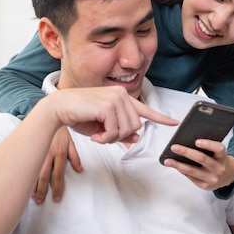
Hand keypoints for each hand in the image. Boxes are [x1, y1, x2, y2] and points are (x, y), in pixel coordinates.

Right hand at [32, 126, 82, 203]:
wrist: (48, 115)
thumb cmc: (61, 131)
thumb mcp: (71, 142)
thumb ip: (75, 157)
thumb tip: (80, 170)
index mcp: (58, 153)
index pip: (58, 174)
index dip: (58, 188)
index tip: (57, 198)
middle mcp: (47, 154)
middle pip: (44, 176)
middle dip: (42, 191)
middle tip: (40, 202)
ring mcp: (38, 152)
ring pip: (34, 172)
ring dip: (33, 186)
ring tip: (32, 197)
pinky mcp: (31, 149)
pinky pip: (28, 165)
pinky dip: (27, 176)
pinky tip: (25, 184)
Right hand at [52, 86, 177, 143]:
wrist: (59, 108)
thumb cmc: (79, 116)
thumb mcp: (103, 126)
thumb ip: (120, 130)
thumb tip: (136, 137)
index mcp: (121, 97)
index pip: (145, 109)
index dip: (160, 117)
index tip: (173, 122)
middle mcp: (121, 94)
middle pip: (136, 126)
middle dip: (120, 137)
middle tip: (103, 137)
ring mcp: (116, 98)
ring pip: (127, 129)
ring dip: (112, 138)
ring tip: (98, 135)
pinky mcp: (109, 105)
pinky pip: (115, 131)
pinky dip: (105, 138)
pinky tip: (96, 136)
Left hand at [163, 139, 233, 189]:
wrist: (228, 176)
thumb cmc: (218, 160)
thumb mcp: (218, 153)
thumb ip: (208, 147)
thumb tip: (186, 141)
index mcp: (223, 157)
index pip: (218, 149)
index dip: (208, 144)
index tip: (196, 141)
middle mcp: (219, 168)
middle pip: (202, 159)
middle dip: (186, 152)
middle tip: (174, 147)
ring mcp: (212, 178)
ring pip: (193, 171)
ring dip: (178, 165)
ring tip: (168, 160)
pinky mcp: (205, 186)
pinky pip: (191, 177)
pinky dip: (182, 170)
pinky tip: (174, 166)